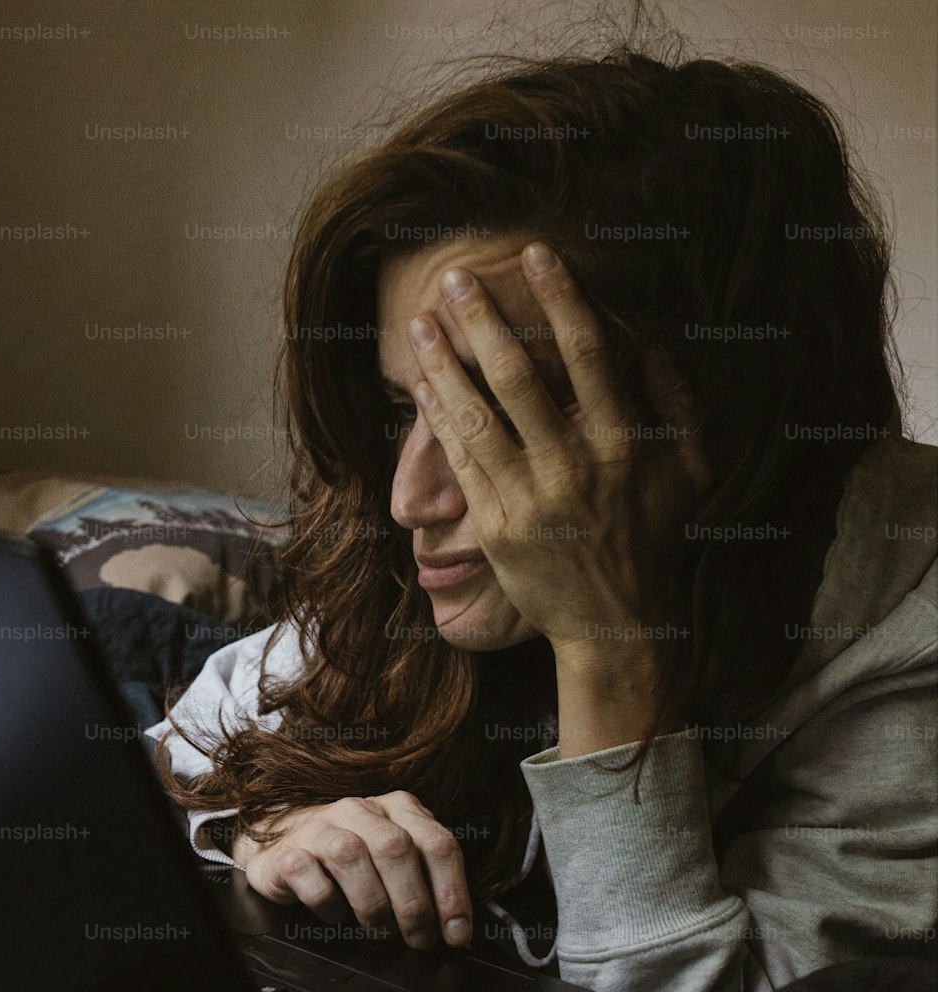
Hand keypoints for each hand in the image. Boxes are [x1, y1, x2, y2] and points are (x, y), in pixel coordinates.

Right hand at [231, 791, 472, 948]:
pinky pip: (307, 873)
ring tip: (380, 930)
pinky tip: (335, 915)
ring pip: (351, 856)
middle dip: (414, 904)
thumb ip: (426, 882)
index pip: (438, 844)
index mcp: (399, 809)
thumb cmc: (351, 857)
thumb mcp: (395, 860)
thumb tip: (456, 928)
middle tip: (419, 939)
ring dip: (372, 904)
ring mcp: (321, 826)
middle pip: (396, 848)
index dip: (452, 893)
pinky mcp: (288, 850)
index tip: (457, 934)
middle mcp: (361, 810)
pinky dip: (326, 902)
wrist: (286, 842)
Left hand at [409, 242, 706, 673]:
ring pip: (478, 417)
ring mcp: (531, 499)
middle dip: (484, 321)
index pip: (589, 354)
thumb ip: (674, 398)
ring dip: (444, 365)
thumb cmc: (654, 534)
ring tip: (419, 323)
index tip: (536, 253)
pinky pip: (463, 461)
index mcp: (624, 443)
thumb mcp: (690, 467)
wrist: (616, 619)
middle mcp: (575, 467)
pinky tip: (423, 384)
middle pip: (519, 377)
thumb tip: (648, 332)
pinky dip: (440, 419)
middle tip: (456, 277)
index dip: (561, 297)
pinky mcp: (498, 528)